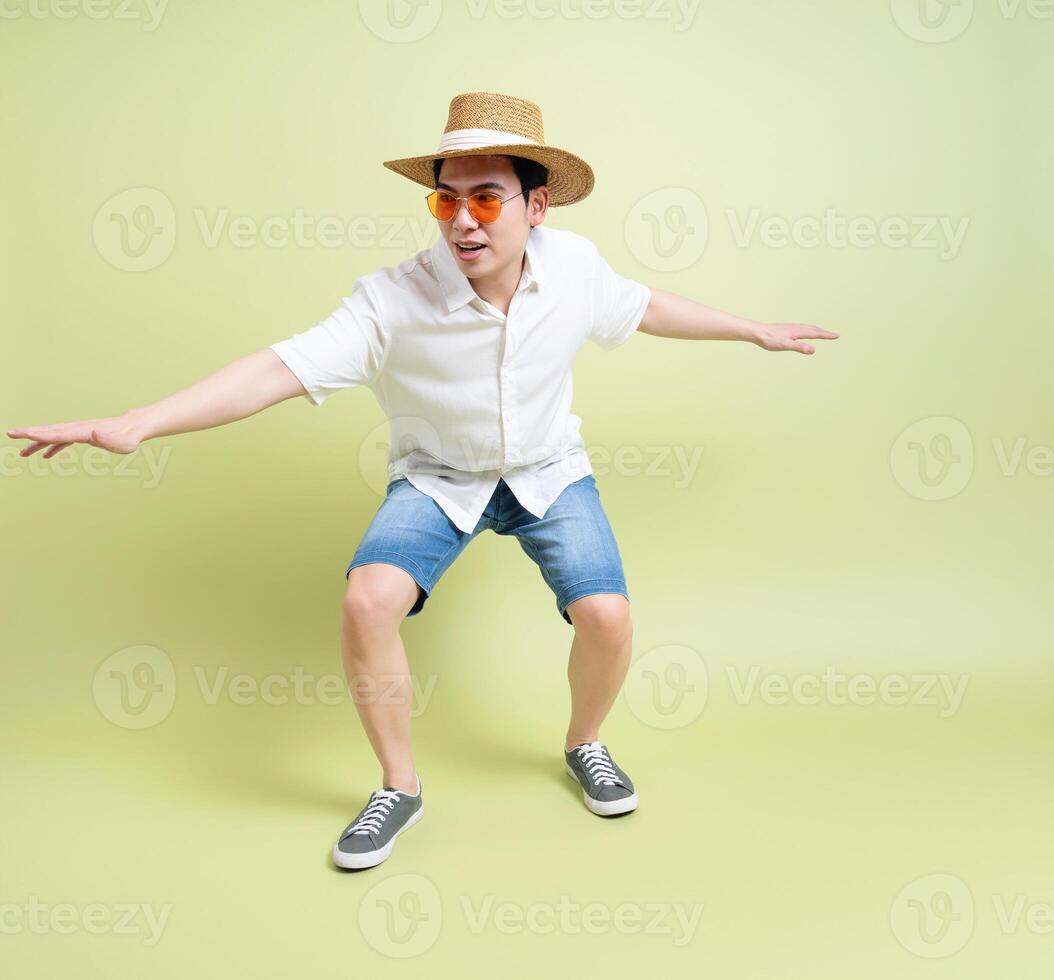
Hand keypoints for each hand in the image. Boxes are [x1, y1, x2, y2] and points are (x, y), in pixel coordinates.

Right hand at [6, 412, 145, 459]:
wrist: (136, 427)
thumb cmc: (130, 438)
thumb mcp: (122, 443)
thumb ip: (107, 439)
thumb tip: (93, 434)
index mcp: (85, 431)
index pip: (60, 434)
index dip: (43, 435)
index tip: (27, 434)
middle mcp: (79, 429)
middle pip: (50, 430)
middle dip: (30, 433)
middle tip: (10, 433)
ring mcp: (80, 431)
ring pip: (53, 435)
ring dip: (36, 442)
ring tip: (21, 453)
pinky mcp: (83, 435)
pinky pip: (62, 441)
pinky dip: (52, 447)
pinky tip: (44, 456)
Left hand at [751, 322, 839, 354]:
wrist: (757, 332)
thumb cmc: (769, 340)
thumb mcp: (785, 345)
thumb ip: (799, 347)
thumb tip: (813, 350)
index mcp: (798, 332)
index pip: (816, 333)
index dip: (827, 335)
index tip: (837, 335)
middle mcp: (796, 328)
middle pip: (814, 329)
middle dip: (825, 332)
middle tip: (835, 335)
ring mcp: (791, 328)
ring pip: (808, 328)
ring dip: (817, 330)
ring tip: (823, 333)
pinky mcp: (786, 329)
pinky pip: (802, 329)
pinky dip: (808, 330)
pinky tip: (804, 333)